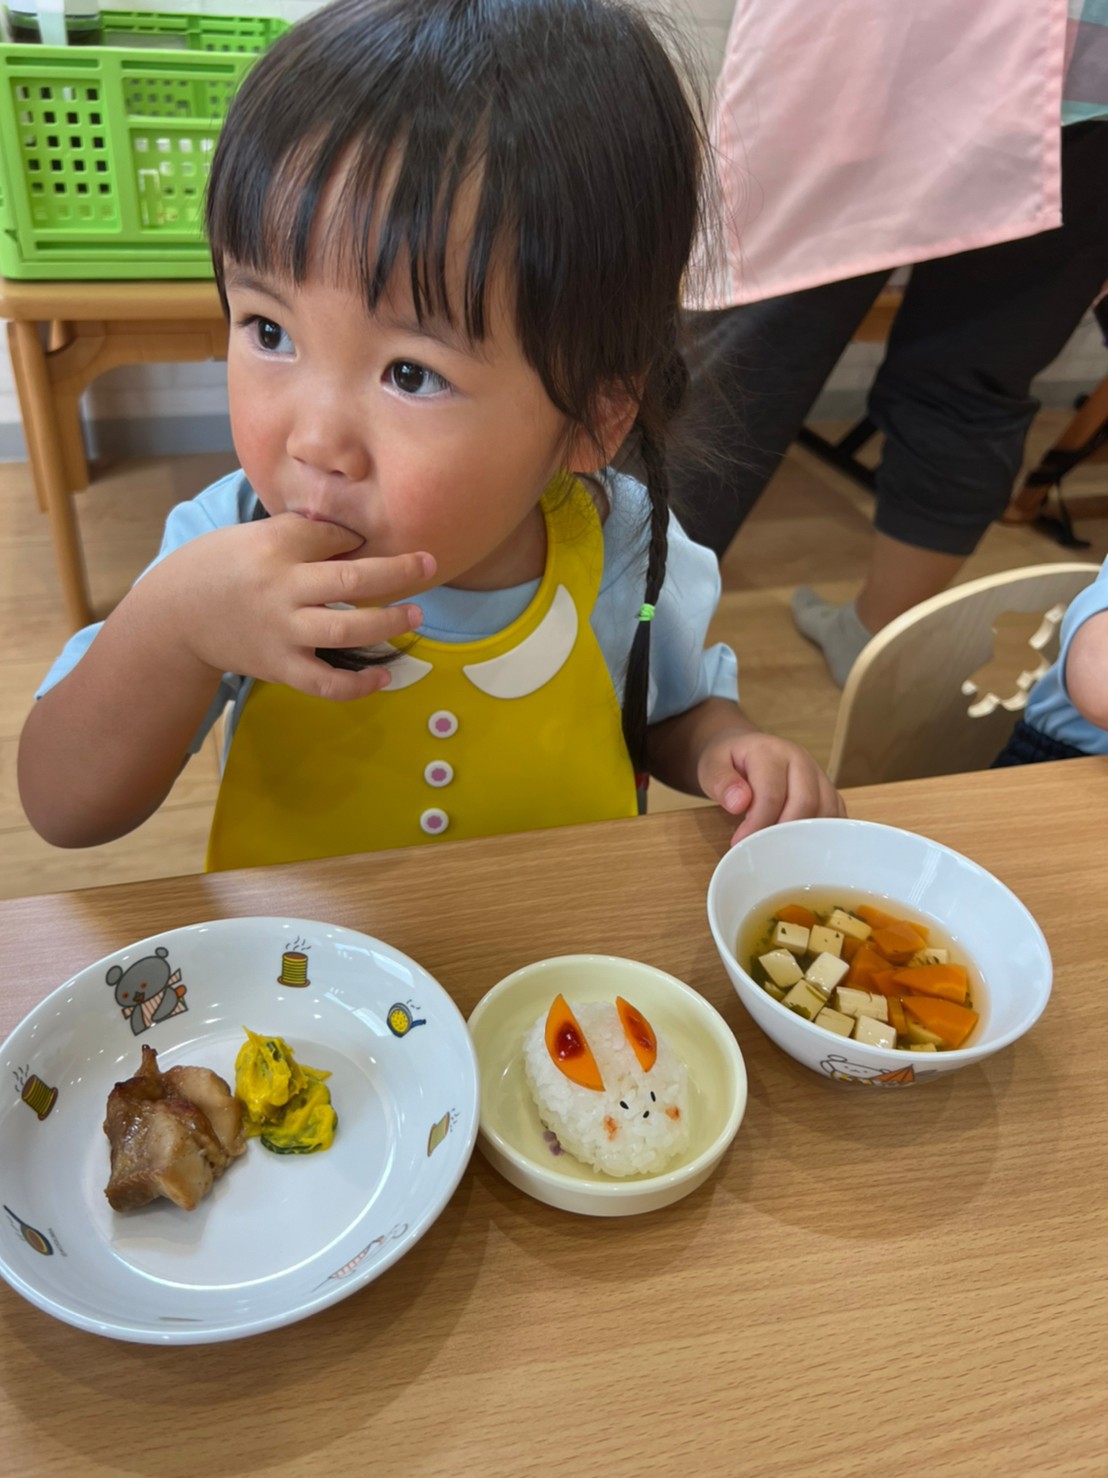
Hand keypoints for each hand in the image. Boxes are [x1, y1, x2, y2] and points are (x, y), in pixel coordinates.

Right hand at [148, 513, 435, 699]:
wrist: (176, 616)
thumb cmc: (223, 567)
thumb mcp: (255, 536)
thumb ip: (303, 534)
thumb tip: (358, 537)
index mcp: (275, 547)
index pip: (334, 537)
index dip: (359, 540)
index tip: (370, 543)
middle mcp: (282, 589)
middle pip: (351, 580)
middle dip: (397, 573)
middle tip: (428, 565)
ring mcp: (282, 632)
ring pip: (346, 631)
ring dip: (387, 623)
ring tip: (414, 616)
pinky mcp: (280, 667)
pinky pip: (326, 683)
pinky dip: (358, 686)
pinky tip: (383, 677)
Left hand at [697, 729, 844, 843]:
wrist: (744, 749)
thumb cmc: (728, 761)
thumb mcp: (712, 766)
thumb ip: (721, 782)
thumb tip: (739, 803)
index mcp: (771, 752)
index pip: (771, 793)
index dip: (757, 824)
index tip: (740, 844)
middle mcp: (800, 760)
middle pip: (805, 802)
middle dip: (783, 834)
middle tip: (762, 852)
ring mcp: (818, 775)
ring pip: (825, 811)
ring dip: (806, 838)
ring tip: (780, 853)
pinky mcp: (827, 790)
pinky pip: (835, 815)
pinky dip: (825, 835)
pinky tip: (806, 850)